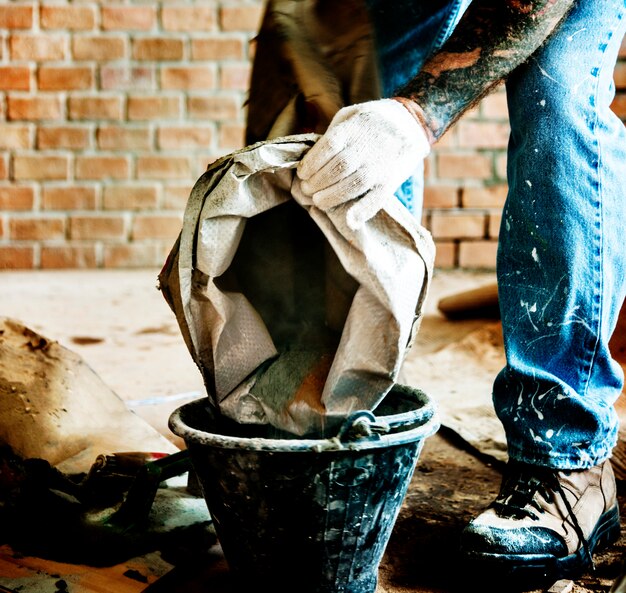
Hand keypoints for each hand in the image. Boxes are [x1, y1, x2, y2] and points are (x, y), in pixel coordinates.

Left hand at [296, 99, 430, 227]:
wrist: (411, 122)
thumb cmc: (371, 121)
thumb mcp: (350, 115)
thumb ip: (332, 134)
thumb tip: (310, 157)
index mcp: (354, 128)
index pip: (327, 147)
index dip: (311, 163)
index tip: (302, 173)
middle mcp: (367, 146)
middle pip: (337, 169)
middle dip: (316, 183)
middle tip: (306, 190)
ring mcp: (380, 165)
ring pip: (353, 185)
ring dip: (331, 197)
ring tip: (318, 201)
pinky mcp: (392, 180)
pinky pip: (377, 199)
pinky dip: (363, 211)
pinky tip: (350, 220)